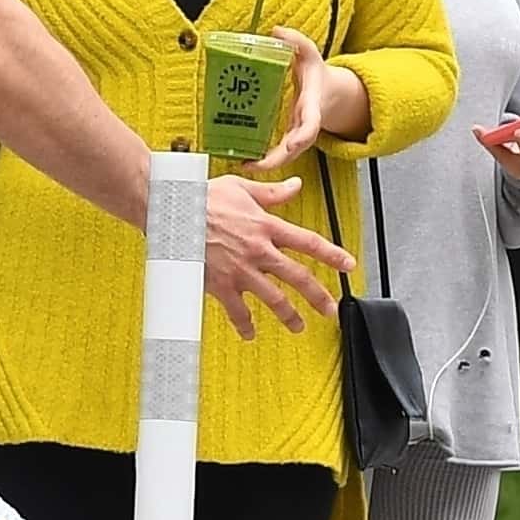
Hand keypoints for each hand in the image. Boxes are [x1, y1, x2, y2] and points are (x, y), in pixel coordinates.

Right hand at [204, 175, 353, 340]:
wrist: (171, 212)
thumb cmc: (201, 197)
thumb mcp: (241, 187)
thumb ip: (272, 192)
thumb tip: (295, 186)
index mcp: (266, 226)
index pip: (309, 242)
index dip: (332, 255)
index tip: (348, 265)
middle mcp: (258, 251)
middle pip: (298, 277)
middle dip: (318, 296)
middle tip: (330, 309)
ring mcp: (240, 270)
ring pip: (274, 298)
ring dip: (289, 315)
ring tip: (298, 326)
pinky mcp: (220, 284)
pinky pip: (237, 310)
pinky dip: (245, 324)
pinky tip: (250, 333)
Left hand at [247, 27, 328, 174]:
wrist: (328, 92)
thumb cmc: (316, 74)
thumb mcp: (309, 54)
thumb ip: (297, 42)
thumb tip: (278, 31)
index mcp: (312, 104)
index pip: (311, 123)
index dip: (303, 136)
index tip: (292, 144)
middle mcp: (305, 124)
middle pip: (296, 148)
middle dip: (278, 159)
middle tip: (257, 165)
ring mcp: (297, 134)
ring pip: (285, 155)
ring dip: (266, 164)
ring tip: (244, 165)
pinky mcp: (287, 139)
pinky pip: (277, 154)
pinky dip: (262, 161)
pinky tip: (243, 161)